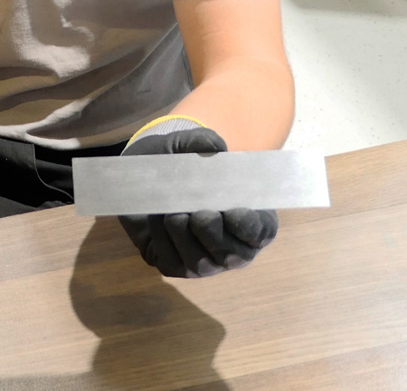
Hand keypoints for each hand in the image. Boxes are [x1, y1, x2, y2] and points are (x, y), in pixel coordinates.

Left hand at [117, 125, 278, 277]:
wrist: (147, 176)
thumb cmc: (182, 162)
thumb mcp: (190, 145)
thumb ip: (204, 142)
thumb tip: (212, 149)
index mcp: (251, 219)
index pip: (259, 232)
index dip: (248, 226)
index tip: (232, 210)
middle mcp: (232, 247)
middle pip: (230, 254)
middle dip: (213, 233)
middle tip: (200, 213)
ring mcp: (205, 262)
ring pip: (200, 262)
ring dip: (185, 237)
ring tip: (173, 214)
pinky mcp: (176, 266)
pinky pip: (173, 262)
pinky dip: (164, 241)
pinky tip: (158, 219)